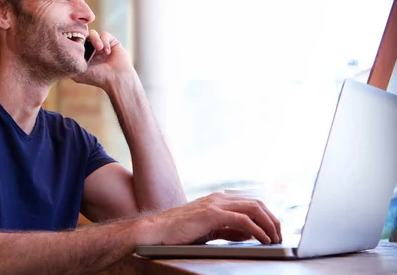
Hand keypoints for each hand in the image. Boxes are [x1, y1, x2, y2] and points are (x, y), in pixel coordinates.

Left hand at [72, 30, 133, 88]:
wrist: (116, 78)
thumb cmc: (97, 78)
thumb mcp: (78, 74)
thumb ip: (68, 65)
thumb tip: (56, 57)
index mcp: (84, 55)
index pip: (75, 42)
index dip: (74, 41)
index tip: (73, 44)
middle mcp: (92, 49)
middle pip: (83, 35)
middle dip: (84, 38)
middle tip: (84, 43)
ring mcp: (101, 45)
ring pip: (93, 33)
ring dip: (96, 40)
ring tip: (99, 49)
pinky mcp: (111, 42)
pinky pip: (104, 34)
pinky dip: (104, 41)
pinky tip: (106, 52)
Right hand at [139, 192, 282, 245]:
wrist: (157, 230)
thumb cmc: (180, 231)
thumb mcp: (210, 230)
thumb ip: (229, 230)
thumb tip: (250, 234)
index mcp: (218, 199)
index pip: (251, 202)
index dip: (267, 216)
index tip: (275, 230)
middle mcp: (219, 198)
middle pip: (256, 203)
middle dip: (272, 219)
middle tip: (280, 236)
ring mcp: (216, 204)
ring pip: (253, 209)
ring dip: (268, 224)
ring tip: (275, 239)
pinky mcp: (212, 214)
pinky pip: (243, 220)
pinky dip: (257, 229)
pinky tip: (263, 239)